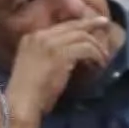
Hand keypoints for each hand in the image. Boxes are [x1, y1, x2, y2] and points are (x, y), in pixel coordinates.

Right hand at [3, 18, 121, 127]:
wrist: (22, 103)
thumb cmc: (27, 93)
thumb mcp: (34, 65)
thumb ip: (47, 54)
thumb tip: (69, 53)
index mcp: (31, 37)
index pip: (60, 26)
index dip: (78, 25)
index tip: (91, 26)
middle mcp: (40, 36)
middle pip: (72, 25)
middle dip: (91, 24)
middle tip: (106, 24)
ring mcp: (51, 43)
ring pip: (82, 36)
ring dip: (96, 46)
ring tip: (103, 57)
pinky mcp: (61, 54)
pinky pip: (86, 48)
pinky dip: (96, 55)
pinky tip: (99, 64)